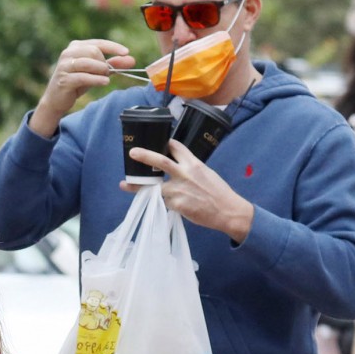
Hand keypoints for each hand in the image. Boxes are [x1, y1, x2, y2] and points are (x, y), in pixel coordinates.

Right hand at [33, 38, 134, 136]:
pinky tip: (105, 82)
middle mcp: (68, 53)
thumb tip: (131, 60)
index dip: (113, 47)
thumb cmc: (77, 82)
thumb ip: (112, 65)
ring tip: (107, 77)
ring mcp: (65, 65)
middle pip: (94, 51)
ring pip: (88, 62)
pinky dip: (96, 79)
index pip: (98, 43)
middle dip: (105, 62)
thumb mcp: (96, 72)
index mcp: (76, 47)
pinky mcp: (64, 79)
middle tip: (109, 73)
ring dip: (101, 70)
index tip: (126, 53)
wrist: (56, 100)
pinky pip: (83, 77)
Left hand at [122, 140, 253, 241]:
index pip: (175, 147)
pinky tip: (171, 206)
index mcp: (193, 163)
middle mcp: (185, 173)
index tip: (155, 143)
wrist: (227, 210)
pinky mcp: (177, 204)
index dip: (165, 144)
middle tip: (132, 153)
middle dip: (144, 156)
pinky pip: (164, 202)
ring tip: (126, 185)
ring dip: (141, 187)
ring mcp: (180, 189)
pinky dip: (164, 204)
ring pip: (156, 187)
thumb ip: (189, 169)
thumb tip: (176, 169)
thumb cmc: (218, 193)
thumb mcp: (206, 173)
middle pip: (160, 161)